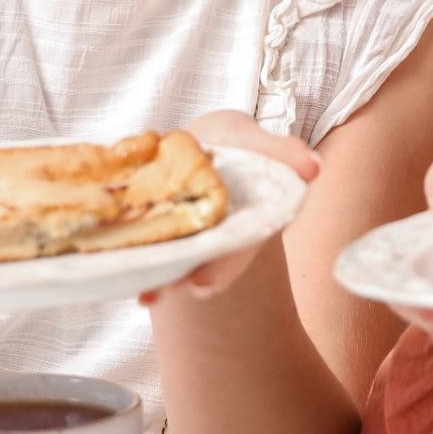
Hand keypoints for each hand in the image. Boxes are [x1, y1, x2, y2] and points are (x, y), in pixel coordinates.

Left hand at [141, 110, 321, 304]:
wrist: (205, 138)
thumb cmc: (236, 142)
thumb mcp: (258, 139)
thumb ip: (284, 152)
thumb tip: (313, 168)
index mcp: (249, 220)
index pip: (239, 248)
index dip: (224, 268)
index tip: (204, 285)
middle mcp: (220, 235)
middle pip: (203, 264)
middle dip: (181, 280)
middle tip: (156, 295)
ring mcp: (190, 234)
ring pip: (177, 260)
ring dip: (160, 277)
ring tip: (142, 293)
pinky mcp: (163, 227)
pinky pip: (150, 244)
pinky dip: (137, 254)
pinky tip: (119, 264)